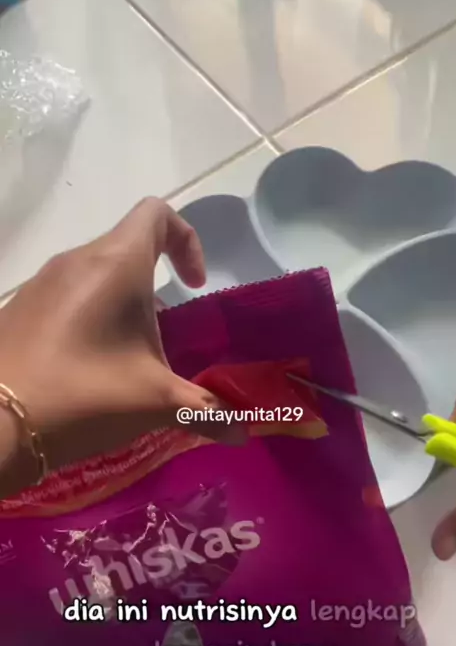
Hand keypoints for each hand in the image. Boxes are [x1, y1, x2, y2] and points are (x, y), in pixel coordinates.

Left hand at [0, 198, 240, 495]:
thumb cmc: (86, 395)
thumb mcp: (155, 403)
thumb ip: (205, 411)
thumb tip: (243, 432)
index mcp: (116, 263)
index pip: (158, 213)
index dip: (187, 240)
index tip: (193, 287)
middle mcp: (76, 260)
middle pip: (127, 246)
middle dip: (155, 285)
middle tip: (163, 336)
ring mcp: (41, 282)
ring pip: (95, 273)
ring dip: (121, 303)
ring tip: (127, 358)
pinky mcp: (19, 307)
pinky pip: (66, 296)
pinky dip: (88, 316)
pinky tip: (87, 367)